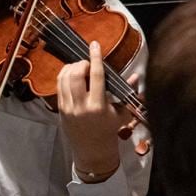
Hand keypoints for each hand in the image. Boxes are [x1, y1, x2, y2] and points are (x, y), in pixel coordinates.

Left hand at [58, 42, 126, 181]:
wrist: (92, 150)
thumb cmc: (110, 131)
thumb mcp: (123, 113)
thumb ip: (128, 93)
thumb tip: (136, 76)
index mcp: (99, 106)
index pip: (96, 76)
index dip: (95, 58)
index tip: (95, 45)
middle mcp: (81, 106)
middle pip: (75, 74)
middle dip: (81, 63)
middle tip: (88, 63)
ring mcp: (68, 107)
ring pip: (64, 78)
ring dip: (71, 68)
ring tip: (80, 68)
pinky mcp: (60, 108)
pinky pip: (59, 85)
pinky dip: (65, 76)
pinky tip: (73, 76)